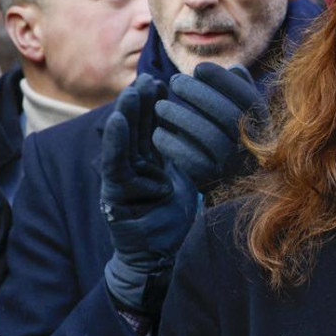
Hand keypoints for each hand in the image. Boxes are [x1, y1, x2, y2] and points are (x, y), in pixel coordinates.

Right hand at [101, 74, 199, 313]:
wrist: (158, 255)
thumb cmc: (173, 214)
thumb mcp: (188, 176)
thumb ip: (193, 150)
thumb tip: (220, 124)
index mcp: (152, 159)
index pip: (154, 126)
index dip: (158, 104)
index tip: (166, 82)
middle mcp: (134, 165)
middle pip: (137, 128)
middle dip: (143, 103)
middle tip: (150, 79)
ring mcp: (122, 179)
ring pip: (123, 140)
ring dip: (127, 114)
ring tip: (134, 92)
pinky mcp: (115, 194)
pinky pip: (115, 164)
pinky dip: (115, 141)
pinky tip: (116, 122)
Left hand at [153, 62, 264, 190]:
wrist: (233, 189)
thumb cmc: (236, 141)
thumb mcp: (247, 117)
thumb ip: (241, 92)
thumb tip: (233, 69)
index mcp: (262, 127)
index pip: (247, 98)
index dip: (223, 80)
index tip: (199, 69)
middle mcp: (252, 147)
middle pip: (227, 115)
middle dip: (197, 93)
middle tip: (174, 81)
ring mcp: (232, 166)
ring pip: (207, 136)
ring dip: (180, 116)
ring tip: (160, 106)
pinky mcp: (209, 180)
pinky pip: (188, 159)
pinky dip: (171, 142)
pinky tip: (159, 132)